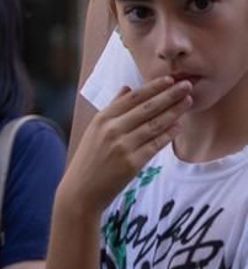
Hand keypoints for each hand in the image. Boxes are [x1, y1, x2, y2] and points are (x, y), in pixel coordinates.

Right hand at [60, 76, 190, 213]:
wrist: (81, 190)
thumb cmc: (89, 159)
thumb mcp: (94, 130)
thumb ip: (112, 108)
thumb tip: (127, 88)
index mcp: (102, 119)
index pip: (132, 98)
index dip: (152, 87)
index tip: (169, 79)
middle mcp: (112, 130)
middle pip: (146, 108)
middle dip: (169, 95)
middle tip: (186, 85)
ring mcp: (122, 146)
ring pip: (154, 125)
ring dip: (174, 112)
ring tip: (188, 101)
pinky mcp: (132, 163)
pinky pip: (155, 145)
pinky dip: (168, 134)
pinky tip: (178, 126)